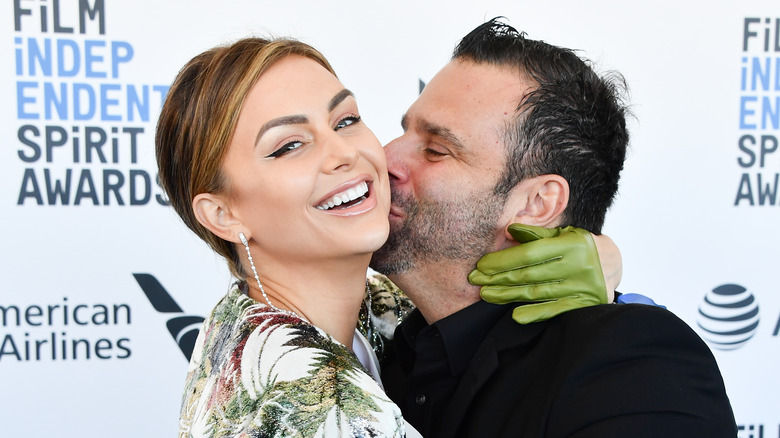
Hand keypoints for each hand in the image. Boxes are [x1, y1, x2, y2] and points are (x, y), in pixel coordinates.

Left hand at [469, 224, 614, 323]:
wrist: (613, 263)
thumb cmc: (580, 245)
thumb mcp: (563, 234)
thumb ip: (537, 234)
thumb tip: (510, 230)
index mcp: (571, 244)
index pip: (530, 254)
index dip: (503, 261)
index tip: (482, 265)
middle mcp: (577, 266)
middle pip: (530, 274)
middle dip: (499, 278)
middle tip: (475, 281)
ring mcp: (581, 287)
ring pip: (537, 293)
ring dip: (508, 295)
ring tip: (486, 295)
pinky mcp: (585, 304)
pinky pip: (556, 310)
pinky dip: (536, 313)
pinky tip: (516, 315)